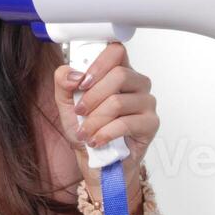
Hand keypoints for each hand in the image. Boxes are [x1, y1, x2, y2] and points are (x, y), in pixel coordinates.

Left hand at [53, 42, 159, 214]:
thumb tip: (73, 74)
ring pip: (119, 101)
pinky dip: (105, 133)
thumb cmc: (87, 131)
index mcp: (118, 72)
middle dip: (92, 97)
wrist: (97, 163)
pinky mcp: (151, 124)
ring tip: (86, 132)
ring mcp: (146, 103)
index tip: (82, 82)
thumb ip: (64, 83)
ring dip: (95, 120)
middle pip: (119, 74)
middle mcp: (136, 84)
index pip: (116, 51)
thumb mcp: (67, 104)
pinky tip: (97, 140)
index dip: (98, 64)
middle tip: (80, 112)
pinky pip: (126, 123)